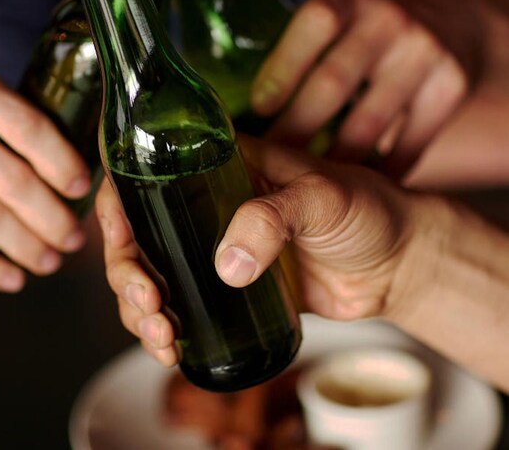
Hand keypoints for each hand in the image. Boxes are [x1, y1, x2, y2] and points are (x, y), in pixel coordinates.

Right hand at [0, 66, 89, 291]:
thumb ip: (35, 129)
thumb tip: (95, 176)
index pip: (26, 127)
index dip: (60, 162)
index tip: (84, 188)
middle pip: (9, 177)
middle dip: (50, 216)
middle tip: (76, 240)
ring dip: (23, 245)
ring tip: (52, 263)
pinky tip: (13, 279)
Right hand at [97, 135, 417, 365]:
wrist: (395, 264)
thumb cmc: (367, 213)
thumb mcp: (323, 198)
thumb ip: (275, 219)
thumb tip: (227, 265)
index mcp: (223, 167)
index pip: (151, 170)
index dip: (119, 199)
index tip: (118, 234)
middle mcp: (208, 205)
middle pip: (138, 233)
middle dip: (127, 270)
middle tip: (148, 301)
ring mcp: (215, 249)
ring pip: (151, 274)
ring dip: (138, 307)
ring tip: (160, 334)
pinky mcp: (227, 288)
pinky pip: (181, 305)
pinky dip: (164, 328)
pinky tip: (170, 346)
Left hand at [250, 0, 490, 177]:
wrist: (449, 20)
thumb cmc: (370, 24)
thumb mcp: (339, 7)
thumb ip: (300, 40)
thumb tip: (237, 87)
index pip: (314, 25)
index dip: (282, 69)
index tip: (258, 110)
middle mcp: (388, 18)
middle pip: (333, 82)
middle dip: (296, 129)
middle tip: (269, 161)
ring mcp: (424, 51)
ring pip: (368, 122)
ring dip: (333, 161)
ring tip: (307, 184)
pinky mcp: (451, 86)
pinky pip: (411, 142)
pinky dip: (384, 171)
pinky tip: (362, 187)